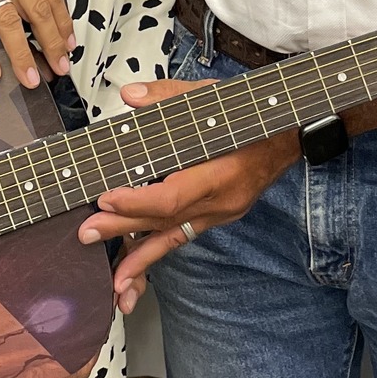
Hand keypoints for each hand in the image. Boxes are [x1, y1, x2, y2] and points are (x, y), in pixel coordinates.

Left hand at [79, 79, 299, 311]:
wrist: (289, 137)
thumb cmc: (252, 115)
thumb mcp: (214, 96)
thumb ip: (170, 96)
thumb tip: (131, 96)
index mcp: (221, 173)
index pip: (173, 196)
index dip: (137, 201)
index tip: (106, 197)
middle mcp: (221, 201)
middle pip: (166, 221)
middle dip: (124, 228)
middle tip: (87, 233)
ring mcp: (221, 214)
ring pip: (175, 238)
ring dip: (140, 258)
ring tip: (115, 282)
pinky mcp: (217, 218)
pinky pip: (183, 236)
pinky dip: (158, 251)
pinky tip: (137, 270)